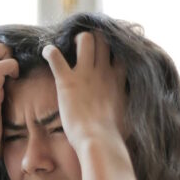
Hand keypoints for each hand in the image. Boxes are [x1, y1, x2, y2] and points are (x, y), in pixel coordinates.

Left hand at [42, 31, 125, 152]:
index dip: (113, 48)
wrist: (99, 141)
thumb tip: (133, 112)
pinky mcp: (67, 81)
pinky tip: (46, 52)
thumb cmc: (114, 135)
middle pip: (103, 39)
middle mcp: (103, 72)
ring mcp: (85, 74)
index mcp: (118, 80)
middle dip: (94, 38)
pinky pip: (55, 56)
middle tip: (84, 46)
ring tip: (69, 46)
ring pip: (85, 39)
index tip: (106, 52)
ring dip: (76, 40)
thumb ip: (127, 106)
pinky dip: (49, 51)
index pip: (120, 52)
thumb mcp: (128, 116)